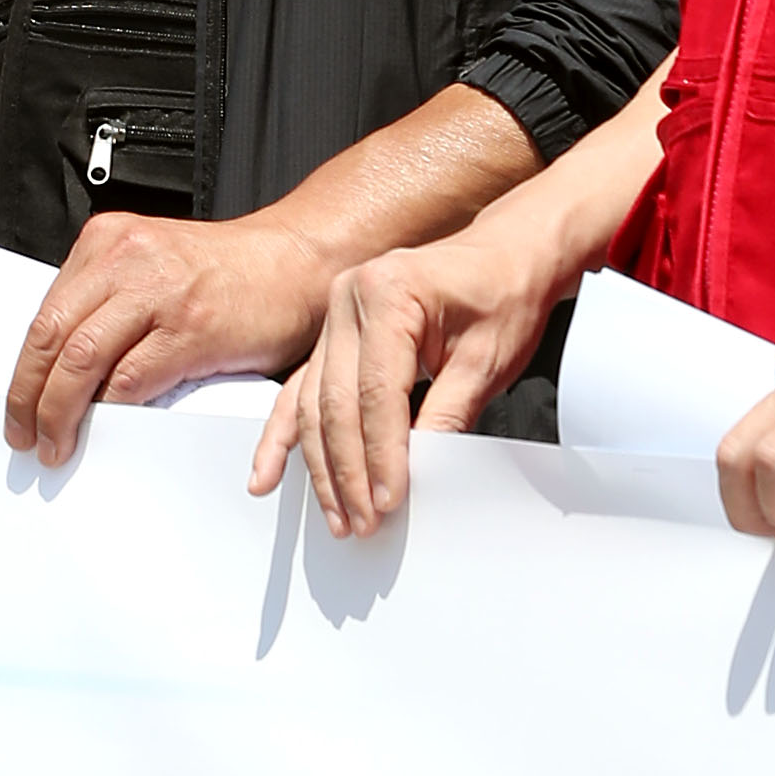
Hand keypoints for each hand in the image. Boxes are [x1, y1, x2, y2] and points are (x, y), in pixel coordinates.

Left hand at [5, 211, 339, 470]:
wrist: (298, 260)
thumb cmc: (229, 272)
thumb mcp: (152, 264)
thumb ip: (108, 301)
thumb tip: (62, 367)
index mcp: (108, 242)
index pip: (44, 313)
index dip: (23, 370)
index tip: (18, 404)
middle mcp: (127, 259)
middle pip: (50, 337)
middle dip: (28, 398)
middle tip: (25, 434)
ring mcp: (159, 293)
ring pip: (80, 360)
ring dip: (59, 413)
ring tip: (55, 443)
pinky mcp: (191, 329)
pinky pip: (131, 379)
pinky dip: (111, 410)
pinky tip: (106, 427)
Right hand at [274, 222, 565, 524]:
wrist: (508, 254)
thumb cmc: (502, 295)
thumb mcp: (487, 360)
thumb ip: (447, 414)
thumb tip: (417, 472)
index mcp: (388, 292)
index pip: (376, 391)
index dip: (381, 454)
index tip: (388, 500)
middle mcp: (349, 298)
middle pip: (336, 402)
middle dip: (347, 470)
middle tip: (362, 521)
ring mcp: (334, 315)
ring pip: (313, 403)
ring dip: (321, 465)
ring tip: (336, 514)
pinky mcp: (332, 334)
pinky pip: (300, 389)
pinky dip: (284, 435)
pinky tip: (266, 473)